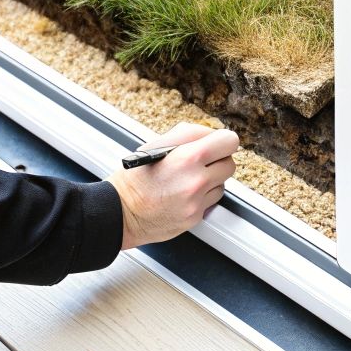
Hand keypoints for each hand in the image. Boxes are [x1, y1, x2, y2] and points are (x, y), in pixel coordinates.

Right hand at [107, 122, 238, 248]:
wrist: (121, 213)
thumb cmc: (135, 178)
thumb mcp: (156, 145)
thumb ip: (188, 134)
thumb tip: (210, 133)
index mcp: (189, 158)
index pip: (229, 142)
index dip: (222, 140)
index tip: (218, 143)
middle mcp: (197, 181)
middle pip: (230, 164)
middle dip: (218, 160)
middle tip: (202, 161)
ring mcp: (197, 202)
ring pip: (222, 184)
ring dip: (211, 180)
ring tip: (188, 179)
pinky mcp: (195, 217)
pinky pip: (210, 202)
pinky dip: (202, 197)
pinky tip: (184, 194)